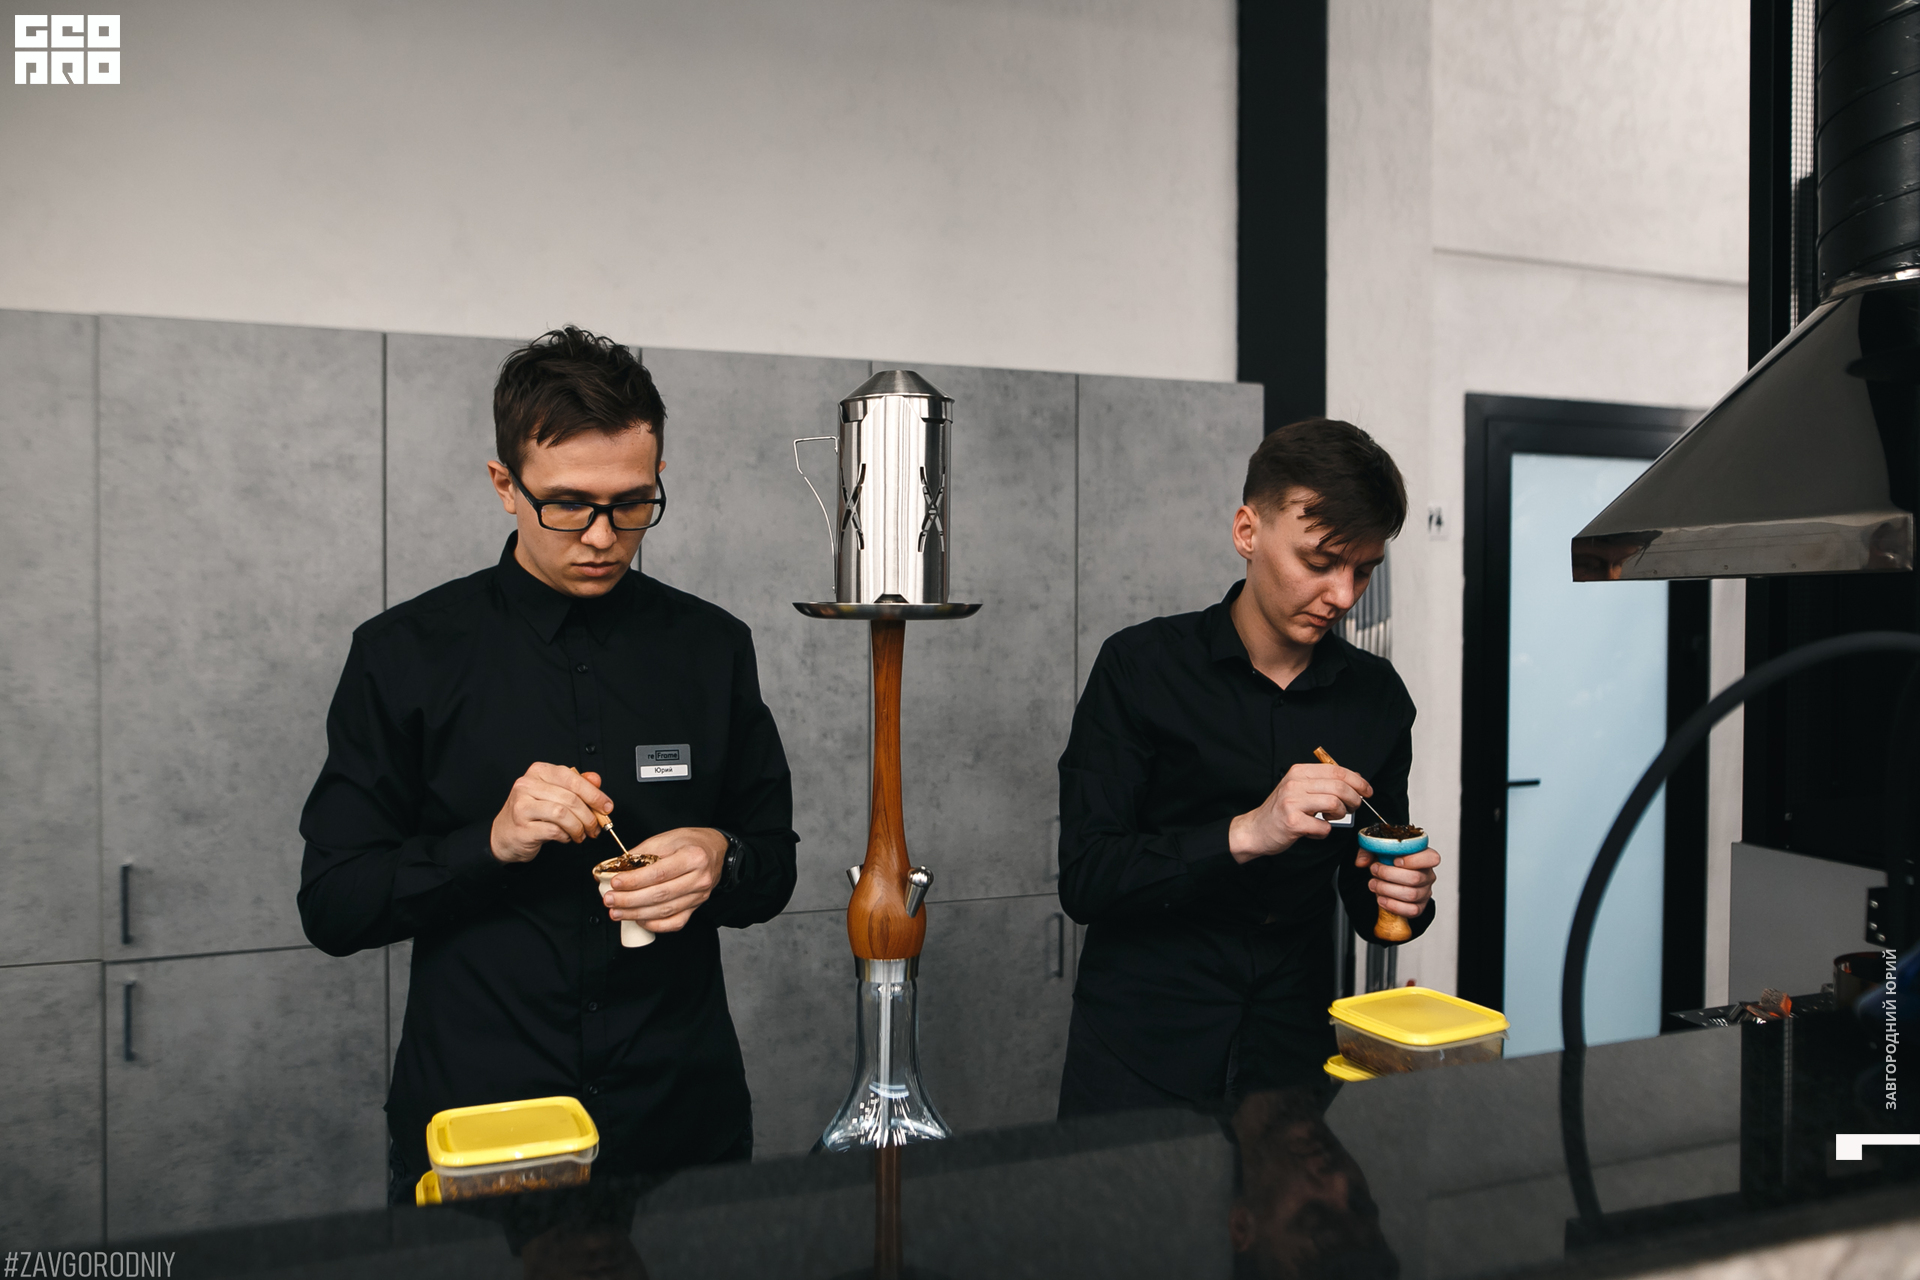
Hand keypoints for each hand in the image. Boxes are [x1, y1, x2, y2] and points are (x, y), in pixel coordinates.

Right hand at [490, 764, 612, 863]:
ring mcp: (522, 806)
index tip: (607, 806)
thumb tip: (596, 780)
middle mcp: (527, 785)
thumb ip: (576, 784)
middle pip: (570, 798)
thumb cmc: (531, 812)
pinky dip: (565, 836)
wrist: (504, 835)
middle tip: (596, 826)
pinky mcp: (522, 828)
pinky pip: (553, 830)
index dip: (594, 793)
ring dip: (578, 827)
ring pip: (562, 814)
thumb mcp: (554, 794)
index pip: (572, 778)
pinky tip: (566, 837)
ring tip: (581, 834)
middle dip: (589, 815)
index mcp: (538, 771)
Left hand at [600, 827, 726, 934]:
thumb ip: (644, 852)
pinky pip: (675, 923)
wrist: (717, 851)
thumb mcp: (668, 838)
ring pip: (665, 911)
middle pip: (660, 895)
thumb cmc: (691, 842)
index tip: (614, 883)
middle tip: (609, 900)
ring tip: (617, 912)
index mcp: (693, 857)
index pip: (659, 873)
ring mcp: (699, 896)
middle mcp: (699, 879)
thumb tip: (618, 866)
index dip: (634, 880)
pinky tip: (639, 920)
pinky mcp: (696, 907)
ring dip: (637, 914)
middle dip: (630, 900)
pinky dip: (655, 925)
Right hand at [1228, 763, 1373, 863]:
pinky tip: (1314, 830)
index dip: (1358, 781)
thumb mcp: (1299, 788)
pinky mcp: (1293, 822)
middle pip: (1339, 787)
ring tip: (1330, 818)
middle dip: (1354, 800)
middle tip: (1353, 808)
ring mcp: (1293, 802)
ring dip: (1340, 815)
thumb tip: (1355, 779)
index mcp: (1298, 772)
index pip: (1337, 770)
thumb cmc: (1281, 811)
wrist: (1255, 830)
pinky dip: (1324, 832)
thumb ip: (1323, 782)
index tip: (1367, 791)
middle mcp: (1295, 784)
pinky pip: (1324, 827)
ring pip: (1334, 804)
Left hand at [1357, 845, 1439, 916]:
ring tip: (1374, 884)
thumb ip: (1368, 850)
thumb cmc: (1388, 861)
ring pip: (1411, 894)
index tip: (1394, 860)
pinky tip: (1381, 899)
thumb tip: (1361, 862)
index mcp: (1424, 857)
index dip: (1413, 860)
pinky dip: (1393, 905)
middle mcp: (1428, 875)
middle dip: (1389, 875)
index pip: (1432, 858)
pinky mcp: (1419, 907)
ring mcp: (1425, 892)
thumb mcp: (1378, 849)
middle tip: (1374, 871)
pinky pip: (1411, 910)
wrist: (1390, 879)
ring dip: (1387, 889)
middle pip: (1415, 878)